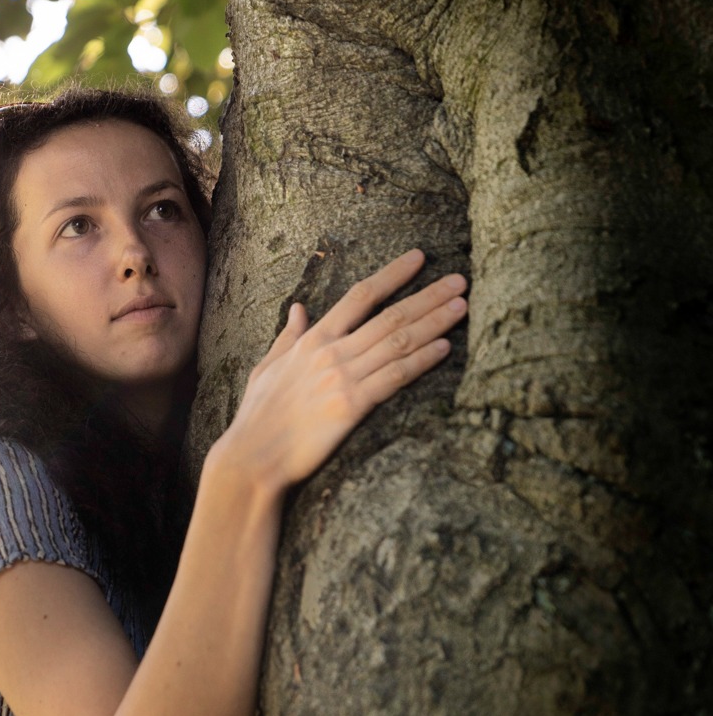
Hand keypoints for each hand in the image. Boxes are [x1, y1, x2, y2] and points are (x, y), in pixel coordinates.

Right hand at [217, 249, 464, 496]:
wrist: (253, 457)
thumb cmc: (257, 416)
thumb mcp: (267, 367)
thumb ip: (288, 337)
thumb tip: (298, 309)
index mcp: (312, 340)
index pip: (360, 296)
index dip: (393, 275)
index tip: (419, 258)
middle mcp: (331, 352)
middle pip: (390, 316)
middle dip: (429, 296)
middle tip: (459, 281)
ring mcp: (342, 378)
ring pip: (398, 342)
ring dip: (434, 322)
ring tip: (462, 306)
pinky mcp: (352, 406)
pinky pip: (395, 377)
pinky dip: (422, 360)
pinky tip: (445, 347)